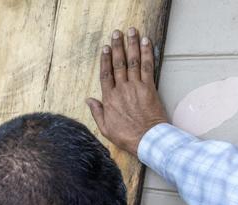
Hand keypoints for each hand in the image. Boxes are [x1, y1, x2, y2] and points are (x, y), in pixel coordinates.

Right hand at [86, 27, 168, 155]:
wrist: (146, 139)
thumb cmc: (126, 136)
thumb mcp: (105, 128)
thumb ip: (97, 112)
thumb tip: (88, 100)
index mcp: (109, 99)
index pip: (105, 75)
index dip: (105, 60)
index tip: (104, 48)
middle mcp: (121, 89)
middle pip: (118, 64)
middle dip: (117, 47)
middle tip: (117, 33)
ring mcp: (136, 87)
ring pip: (132, 62)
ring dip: (131, 45)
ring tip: (131, 31)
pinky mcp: (149, 88)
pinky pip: (147, 67)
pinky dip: (147, 53)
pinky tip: (146, 42)